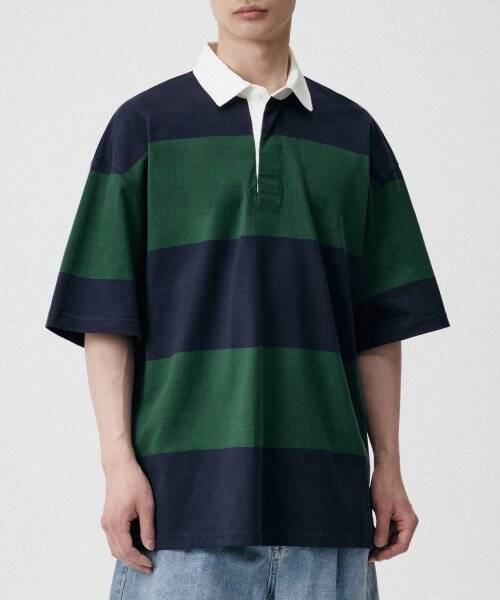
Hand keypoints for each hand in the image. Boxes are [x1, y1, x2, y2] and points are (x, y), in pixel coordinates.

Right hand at [100, 455, 155, 572]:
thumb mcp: (147, 504)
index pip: (126, 551)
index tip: (150, 565)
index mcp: (117, 523)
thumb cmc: (134, 481)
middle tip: (148, 568)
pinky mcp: (107, 518)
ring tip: (142, 561)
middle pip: (118, 553)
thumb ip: (148, 528)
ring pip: (114, 548)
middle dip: (133, 563)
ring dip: (127, 557)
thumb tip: (150, 546)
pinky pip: (112, 540)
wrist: (120, 467)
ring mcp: (105, 522)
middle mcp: (107, 525)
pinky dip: (122, 548)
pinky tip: (134, 548)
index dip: (139, 560)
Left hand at [369, 464, 418, 561]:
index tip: (375, 557)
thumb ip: (382, 530)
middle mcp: (408, 522)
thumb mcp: (382, 510)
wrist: (385, 469)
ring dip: (382, 543)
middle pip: (397, 543)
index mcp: (409, 522)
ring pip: (393, 537)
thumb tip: (379, 545)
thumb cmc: (385, 487)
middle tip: (369, 556)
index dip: (388, 554)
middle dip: (384, 550)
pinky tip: (370, 537)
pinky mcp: (394, 514)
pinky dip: (381, 534)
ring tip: (368, 549)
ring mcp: (401, 518)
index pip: (401, 546)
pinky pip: (389, 528)